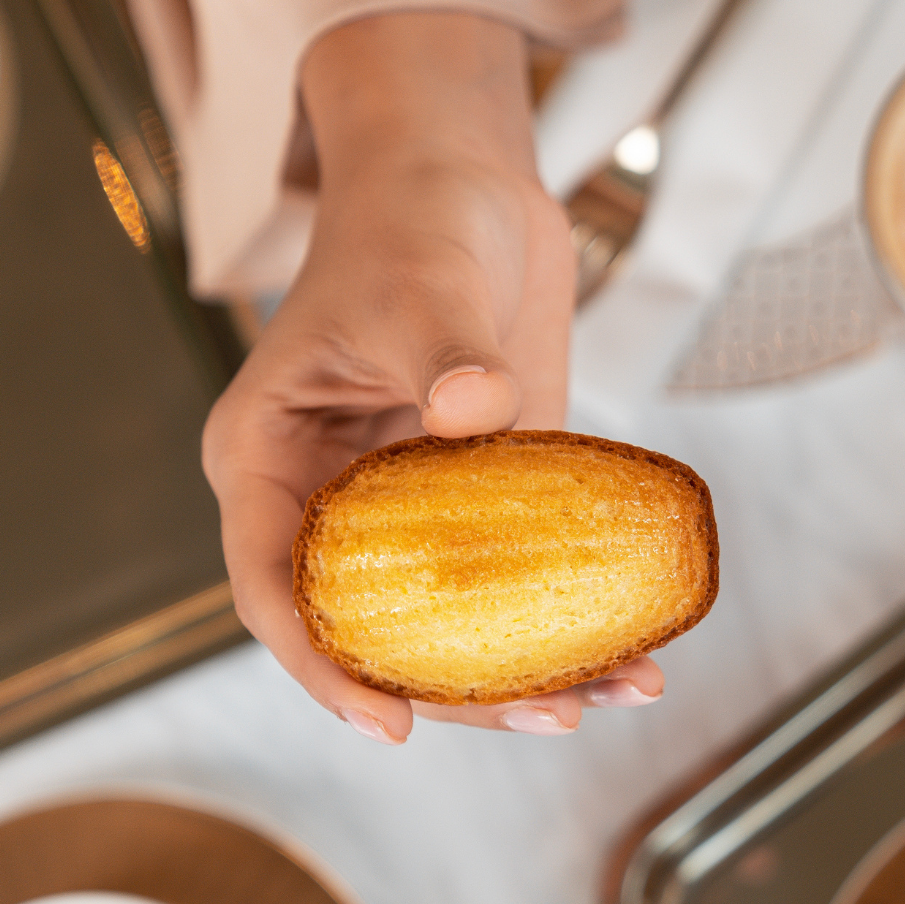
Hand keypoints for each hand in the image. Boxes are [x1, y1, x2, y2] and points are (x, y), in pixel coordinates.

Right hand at [201, 10, 661, 741]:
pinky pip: (513, 582)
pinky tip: (636, 652)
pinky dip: (567, 621)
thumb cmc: (411, 219)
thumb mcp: (420, 283)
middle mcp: (327, 503)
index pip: (274, 589)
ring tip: (616, 692)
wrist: (467, 182)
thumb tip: (476, 407)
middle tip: (551, 715)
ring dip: (526, 670)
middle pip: (371, 630)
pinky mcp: (478, 499)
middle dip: (457, 690)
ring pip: (449, 622)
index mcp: (268, 460)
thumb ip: (445, 352)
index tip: (389, 720)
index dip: (324, 666)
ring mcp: (406, 510)